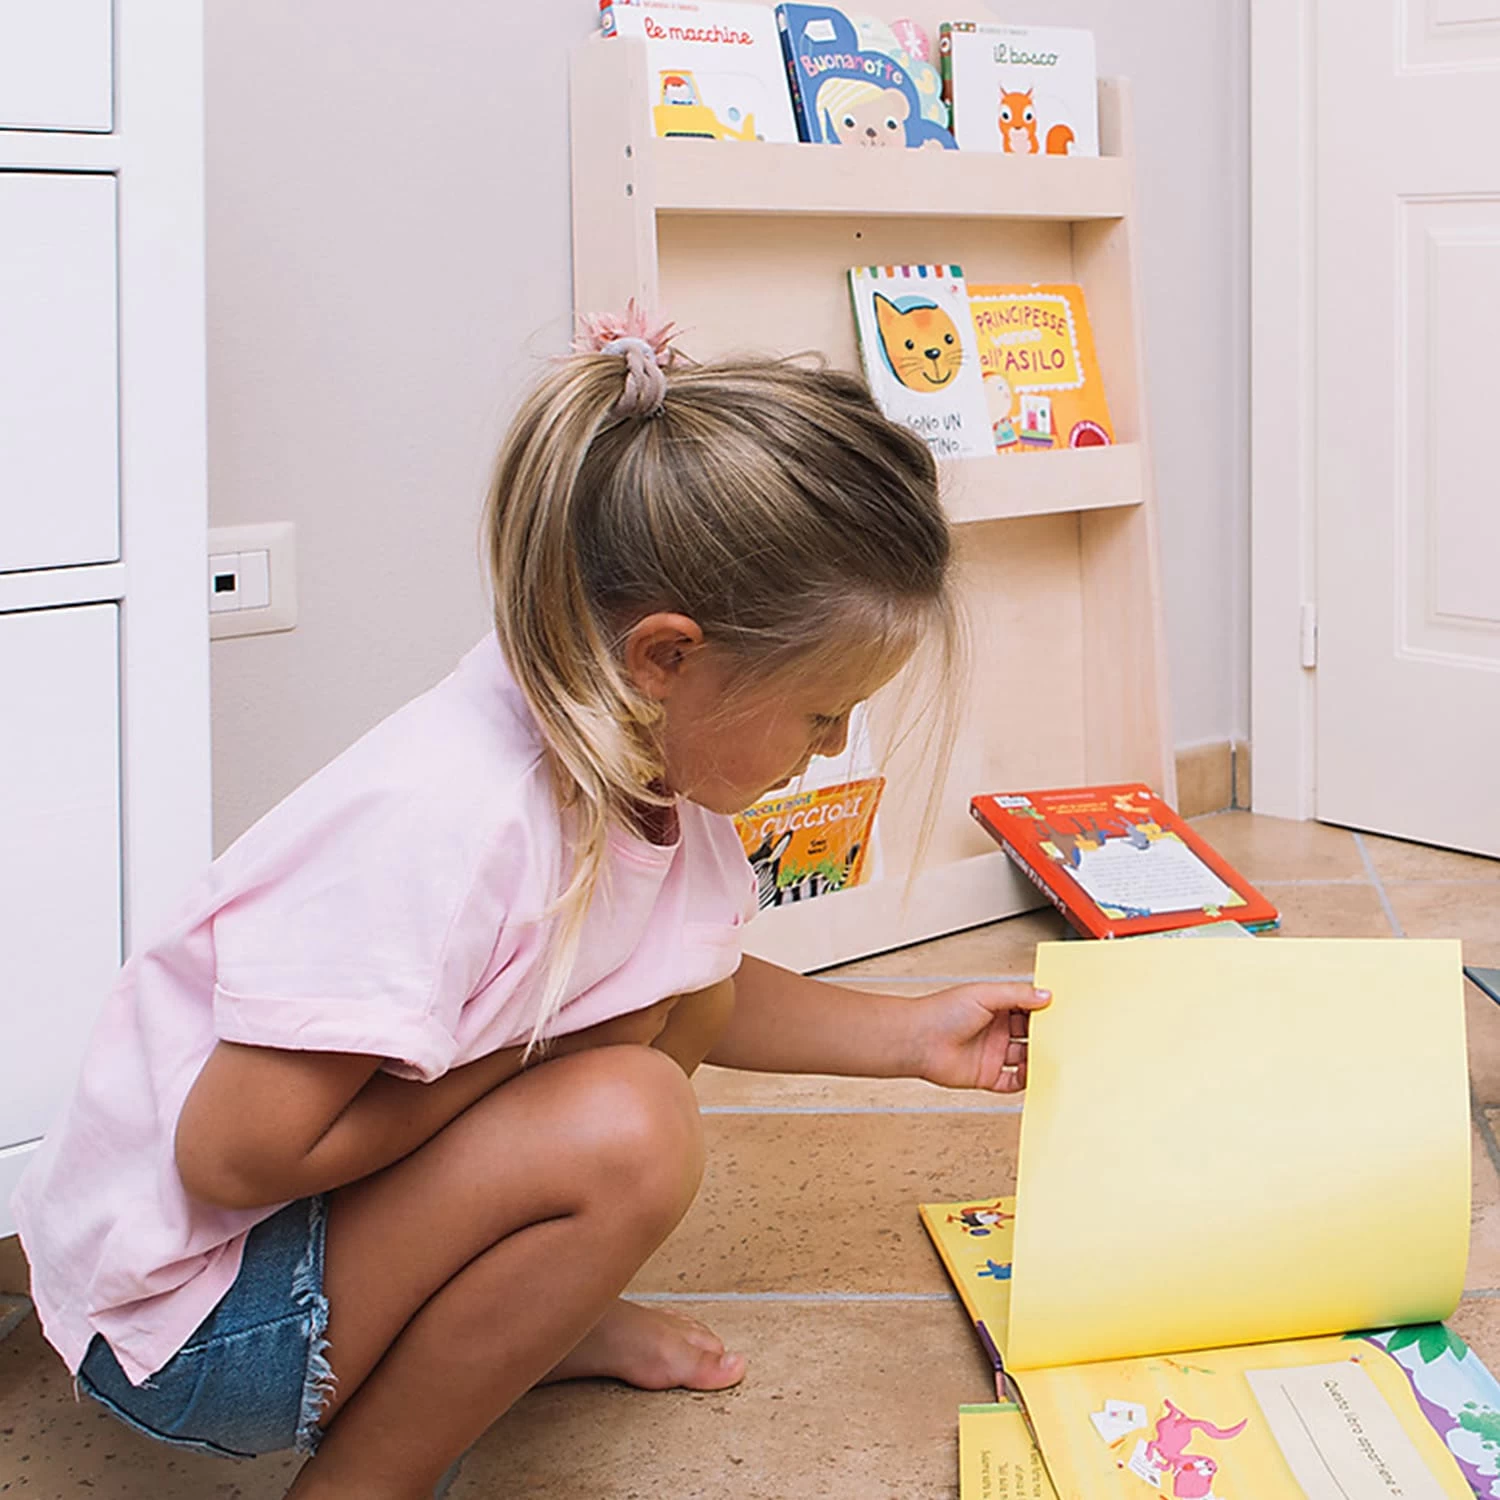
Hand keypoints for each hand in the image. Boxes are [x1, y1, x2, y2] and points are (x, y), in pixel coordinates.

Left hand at [909, 982, 1049, 1093]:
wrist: (917, 1041)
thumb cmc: (941, 1012)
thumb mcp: (984, 994)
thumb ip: (1017, 994)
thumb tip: (1044, 994)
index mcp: (995, 1006)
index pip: (1027, 1007)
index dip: (1043, 1009)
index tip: (1062, 1011)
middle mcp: (995, 1029)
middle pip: (1029, 1034)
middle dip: (1046, 1035)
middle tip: (1065, 1036)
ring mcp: (992, 1053)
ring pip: (1024, 1059)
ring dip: (1039, 1059)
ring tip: (1053, 1057)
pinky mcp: (986, 1075)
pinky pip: (1012, 1083)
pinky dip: (1025, 1081)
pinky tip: (1034, 1076)